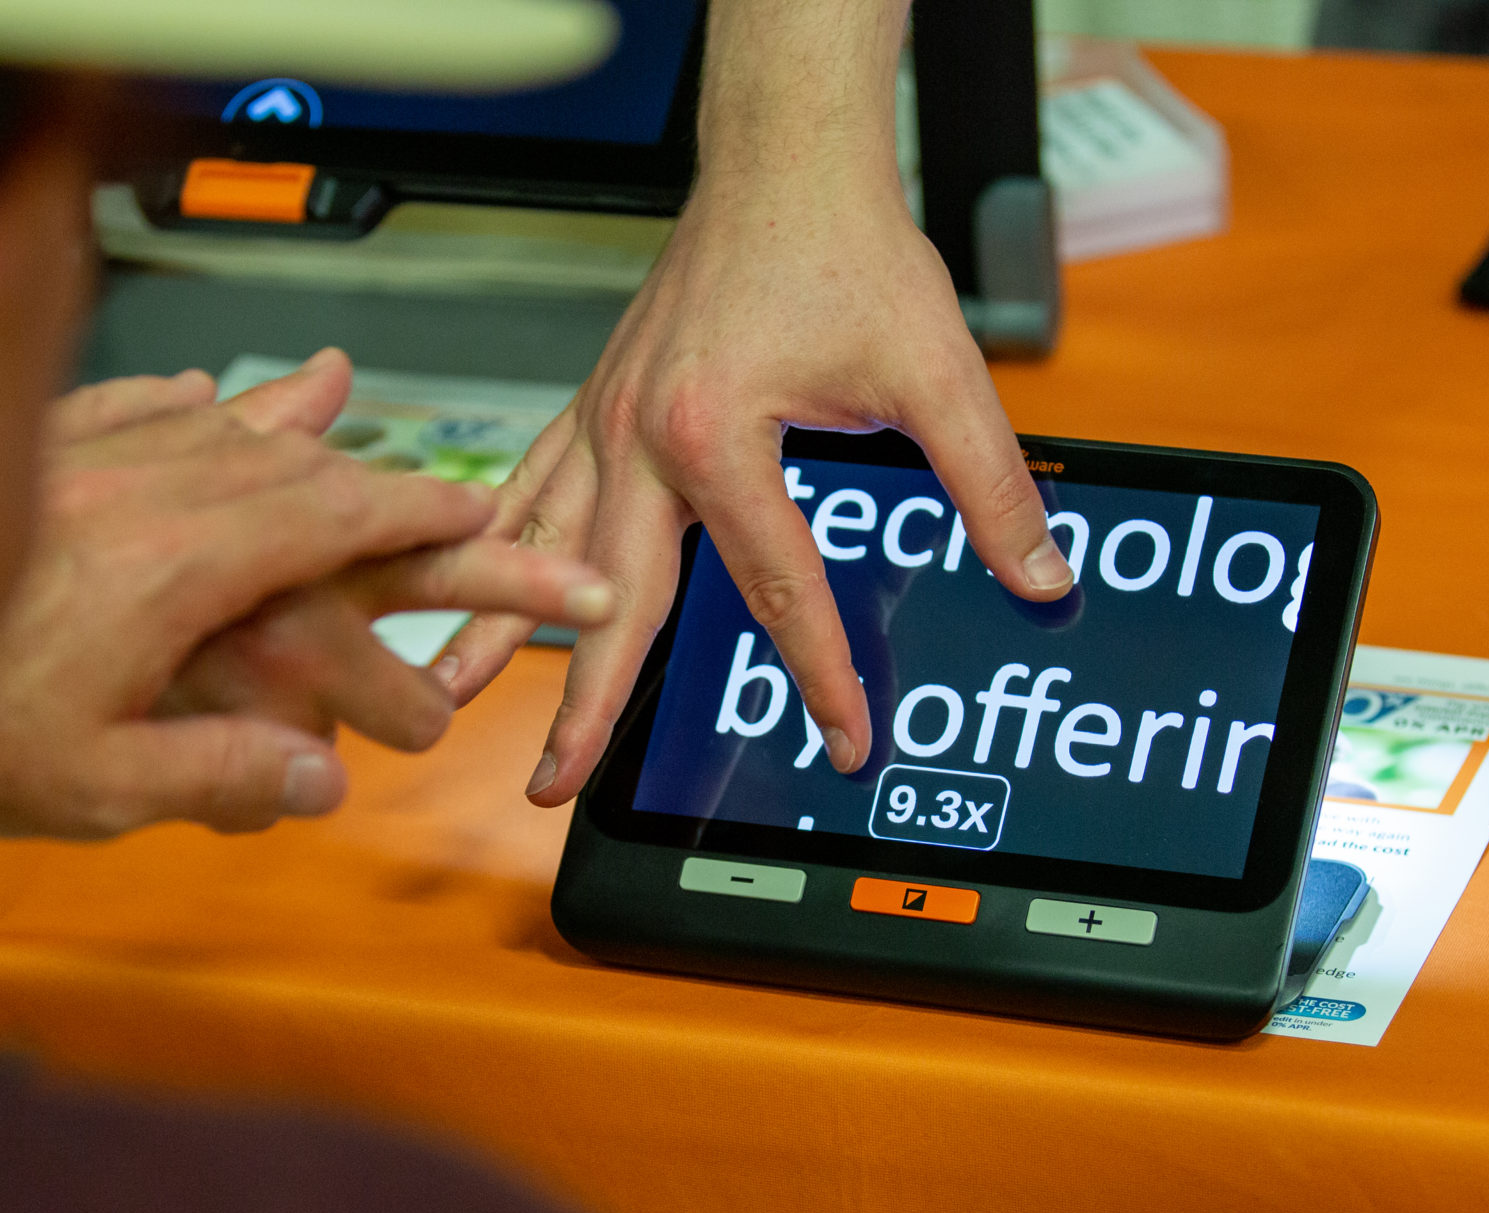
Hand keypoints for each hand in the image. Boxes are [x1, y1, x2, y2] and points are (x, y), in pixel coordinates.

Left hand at [0, 352, 613, 840]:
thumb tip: (333, 780)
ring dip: (284, 421)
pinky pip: (113, 409)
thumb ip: (222, 772)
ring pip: (205, 423)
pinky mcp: (11, 466)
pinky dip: (174, 399)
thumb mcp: (94, 789)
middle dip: (373, 472)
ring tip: (338, 395)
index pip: (323, 521)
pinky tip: (194, 390)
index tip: (478, 509)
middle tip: (441, 483)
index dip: (411, 512)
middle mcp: (132, 493)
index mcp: (171, 569)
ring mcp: (67, 466)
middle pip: (283, 464)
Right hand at [433, 0, 1066, 806]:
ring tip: (450, 697)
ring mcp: (606, 416)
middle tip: (555, 781)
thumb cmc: (844, 245)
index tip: (841, 737)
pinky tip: (474, 580)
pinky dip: (499, 538)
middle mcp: (641, 433)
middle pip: (608, 597)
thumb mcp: (936, 369)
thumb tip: (1038, 572)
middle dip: (580, 701)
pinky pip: (532, 483)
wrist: (787, 155)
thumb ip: (988, 482)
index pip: (774, 590)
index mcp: (716, 433)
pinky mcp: (599, 398)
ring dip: (499, 627)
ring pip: (538, 544)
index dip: (817, 673)